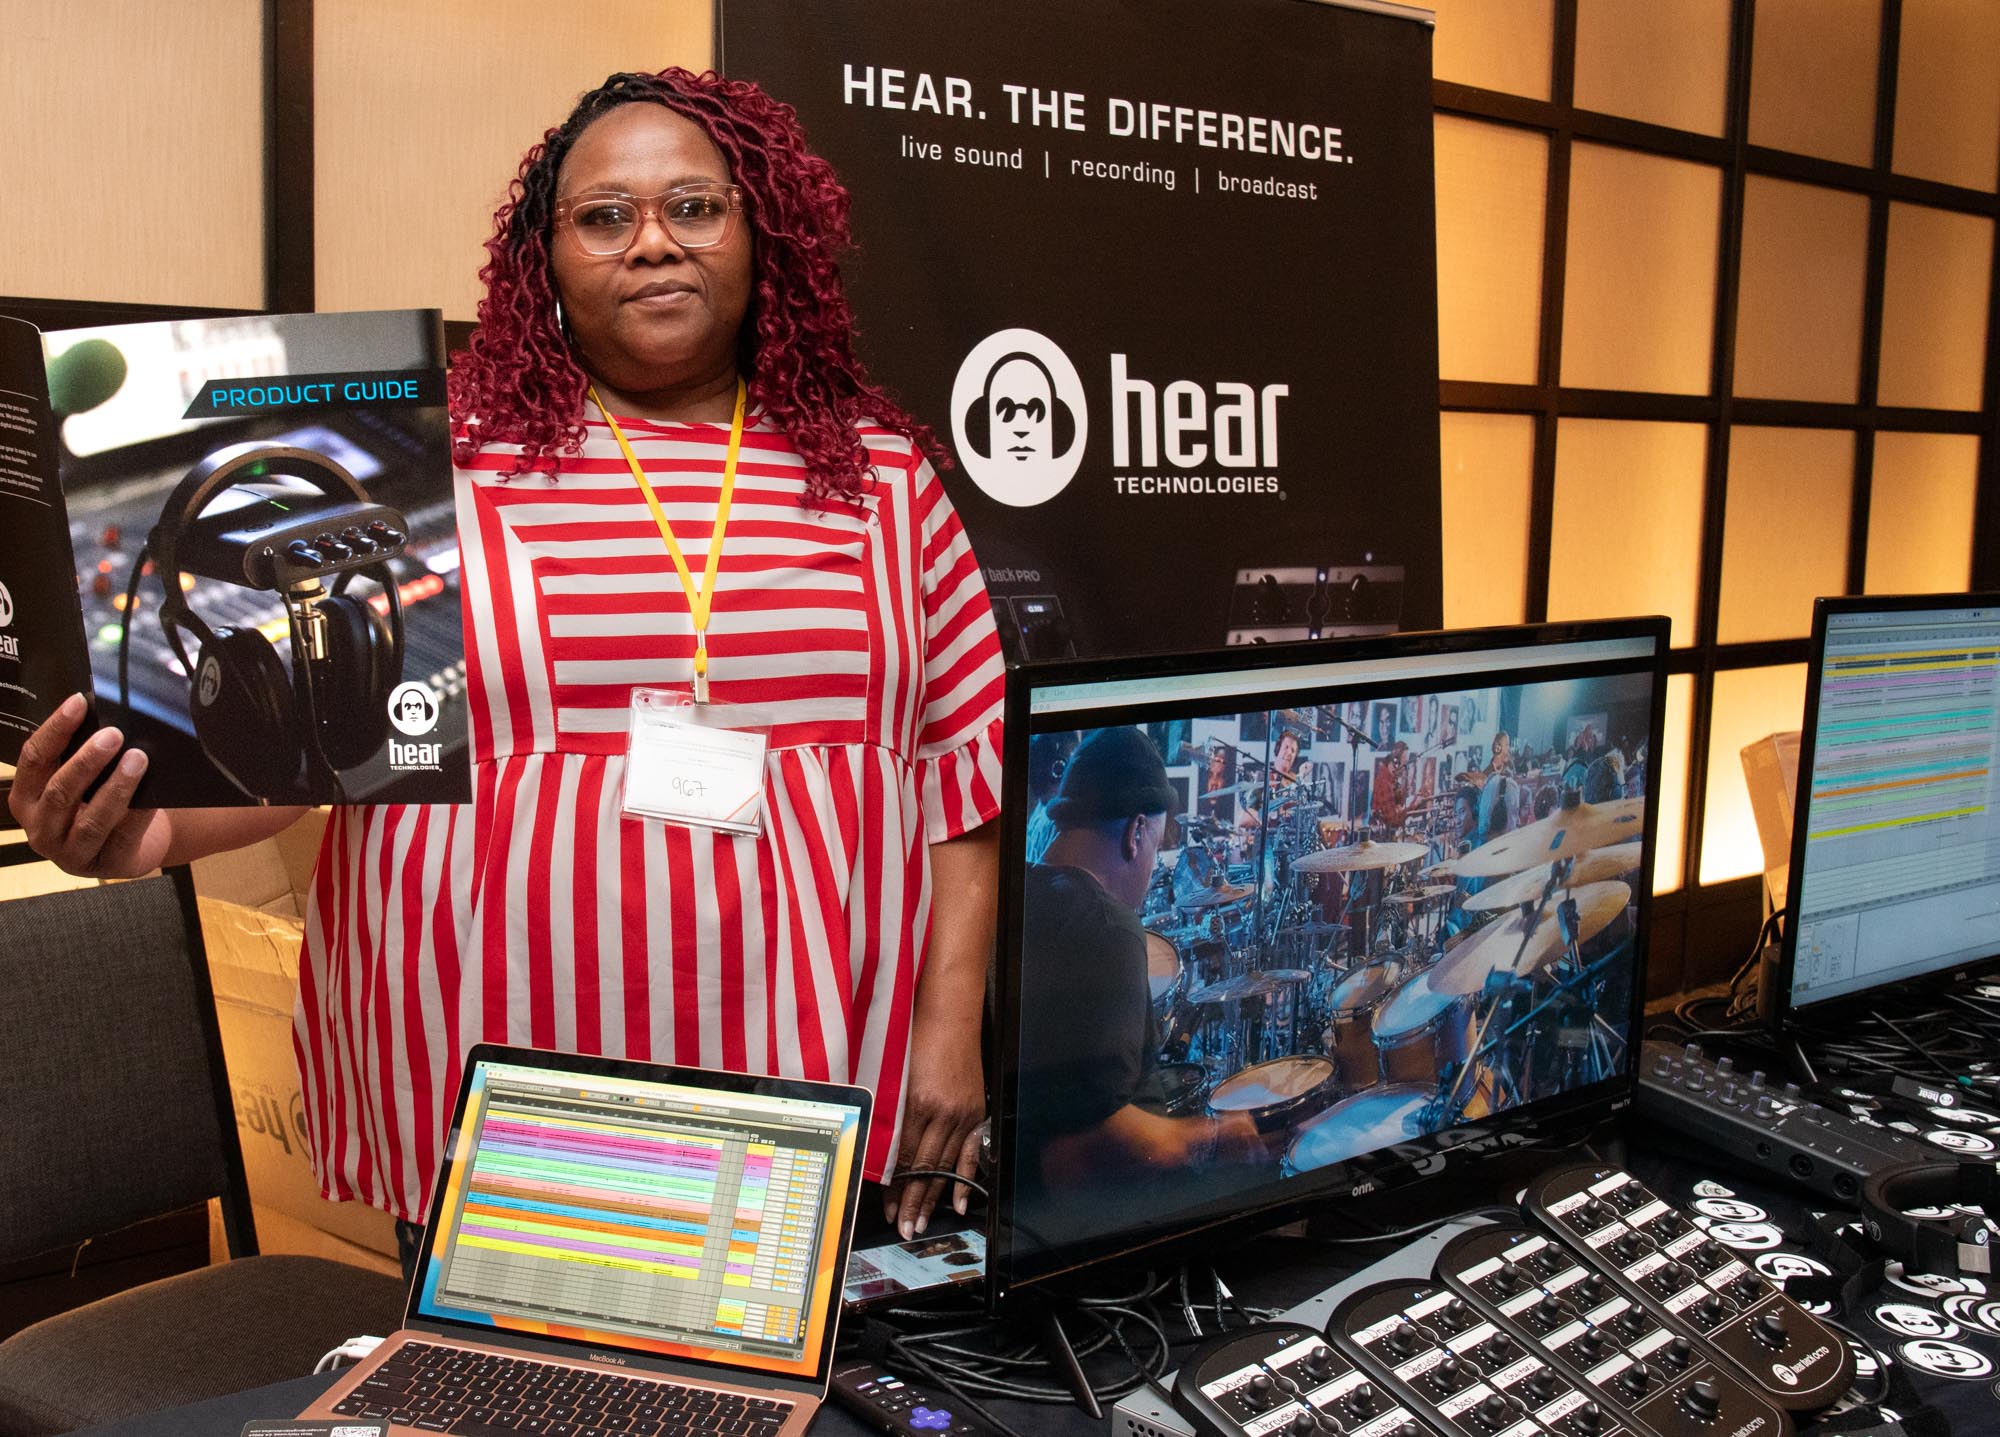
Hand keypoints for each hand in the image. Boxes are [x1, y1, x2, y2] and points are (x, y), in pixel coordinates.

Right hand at [7, 694, 170, 876]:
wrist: (125, 849)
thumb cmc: (96, 803)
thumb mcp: (79, 782)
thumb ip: (80, 755)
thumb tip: (104, 711)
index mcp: (26, 799)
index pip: (33, 759)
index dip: (55, 729)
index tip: (78, 702)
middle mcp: (40, 829)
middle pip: (59, 791)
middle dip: (86, 761)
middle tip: (113, 734)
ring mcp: (70, 853)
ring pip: (90, 820)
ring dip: (115, 787)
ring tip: (138, 759)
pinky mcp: (106, 865)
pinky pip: (123, 837)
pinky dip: (138, 814)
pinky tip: (152, 796)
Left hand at [885, 1010, 985, 1239]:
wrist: (949, 1009)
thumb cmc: (915, 1035)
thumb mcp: (895, 1074)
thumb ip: (891, 1113)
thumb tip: (881, 1151)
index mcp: (918, 1103)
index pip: (905, 1158)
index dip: (895, 1188)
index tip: (887, 1209)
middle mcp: (943, 1112)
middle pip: (925, 1167)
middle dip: (913, 1202)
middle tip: (905, 1228)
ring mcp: (963, 1113)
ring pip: (946, 1165)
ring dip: (933, 1197)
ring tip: (923, 1222)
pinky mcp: (976, 1110)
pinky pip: (972, 1151)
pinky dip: (964, 1178)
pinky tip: (958, 1201)